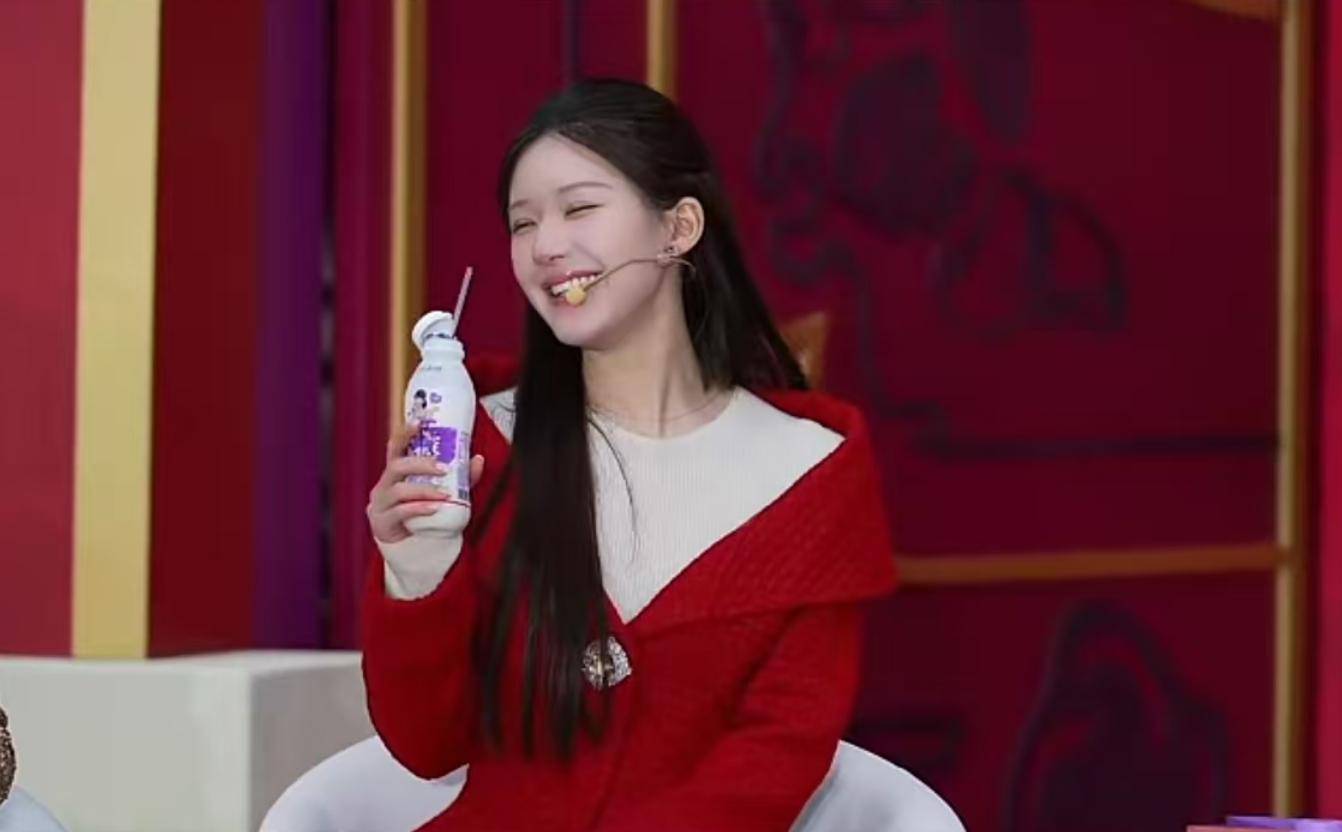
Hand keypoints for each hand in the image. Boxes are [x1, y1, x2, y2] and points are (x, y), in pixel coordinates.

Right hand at [367, 419, 484, 543]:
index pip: (394, 447)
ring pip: (399, 490)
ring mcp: (381, 504)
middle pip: (396, 466)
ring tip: (445, 494)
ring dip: (424, 490)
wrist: (410, 546)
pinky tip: (434, 509)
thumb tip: (478, 459)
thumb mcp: (441, 492)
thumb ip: (460, 478)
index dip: (403, 434)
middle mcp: (384, 485)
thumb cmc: (422, 514)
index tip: (418, 423)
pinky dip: (419, 509)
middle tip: (443, 468)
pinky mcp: (383, 522)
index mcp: (396, 473)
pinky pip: (400, 512)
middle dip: (420, 464)